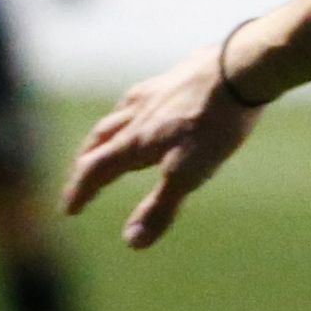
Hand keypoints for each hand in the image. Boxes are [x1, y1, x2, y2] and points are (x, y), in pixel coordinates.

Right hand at [60, 34, 263, 249]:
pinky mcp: (172, 78)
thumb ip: (160, 208)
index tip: (69, 209)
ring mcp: (153, 93)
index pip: (95, 170)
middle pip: (98, 141)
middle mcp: (136, 115)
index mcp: (136, 141)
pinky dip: (128, 112)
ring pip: (116, 117)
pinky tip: (143, 110)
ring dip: (103, 136)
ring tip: (102, 144)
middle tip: (79, 180)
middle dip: (85, 164)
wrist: (241, 68)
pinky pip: (139, 98)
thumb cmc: (215, 124)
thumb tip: (131, 242)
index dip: (80, 192)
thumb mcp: (189, 174)